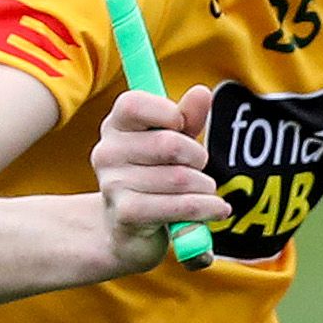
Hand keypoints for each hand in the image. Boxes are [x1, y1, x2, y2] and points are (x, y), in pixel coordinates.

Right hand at [88, 83, 221, 270]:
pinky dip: (207, 208)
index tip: (182, 128)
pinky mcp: (128, 214)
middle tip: (197, 168)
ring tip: (200, 193)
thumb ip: (187, 117)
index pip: (134, 104)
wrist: (128, 231)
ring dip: (205, 187)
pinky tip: (215, 209)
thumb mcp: (174, 143)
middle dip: (198, 158)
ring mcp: (113, 184)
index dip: (169, 113)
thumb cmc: (155, 177)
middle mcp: (107, 152)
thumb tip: (201, 92)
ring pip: (181, 178)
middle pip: (170, 143)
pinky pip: (181, 205)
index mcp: (115, 126)